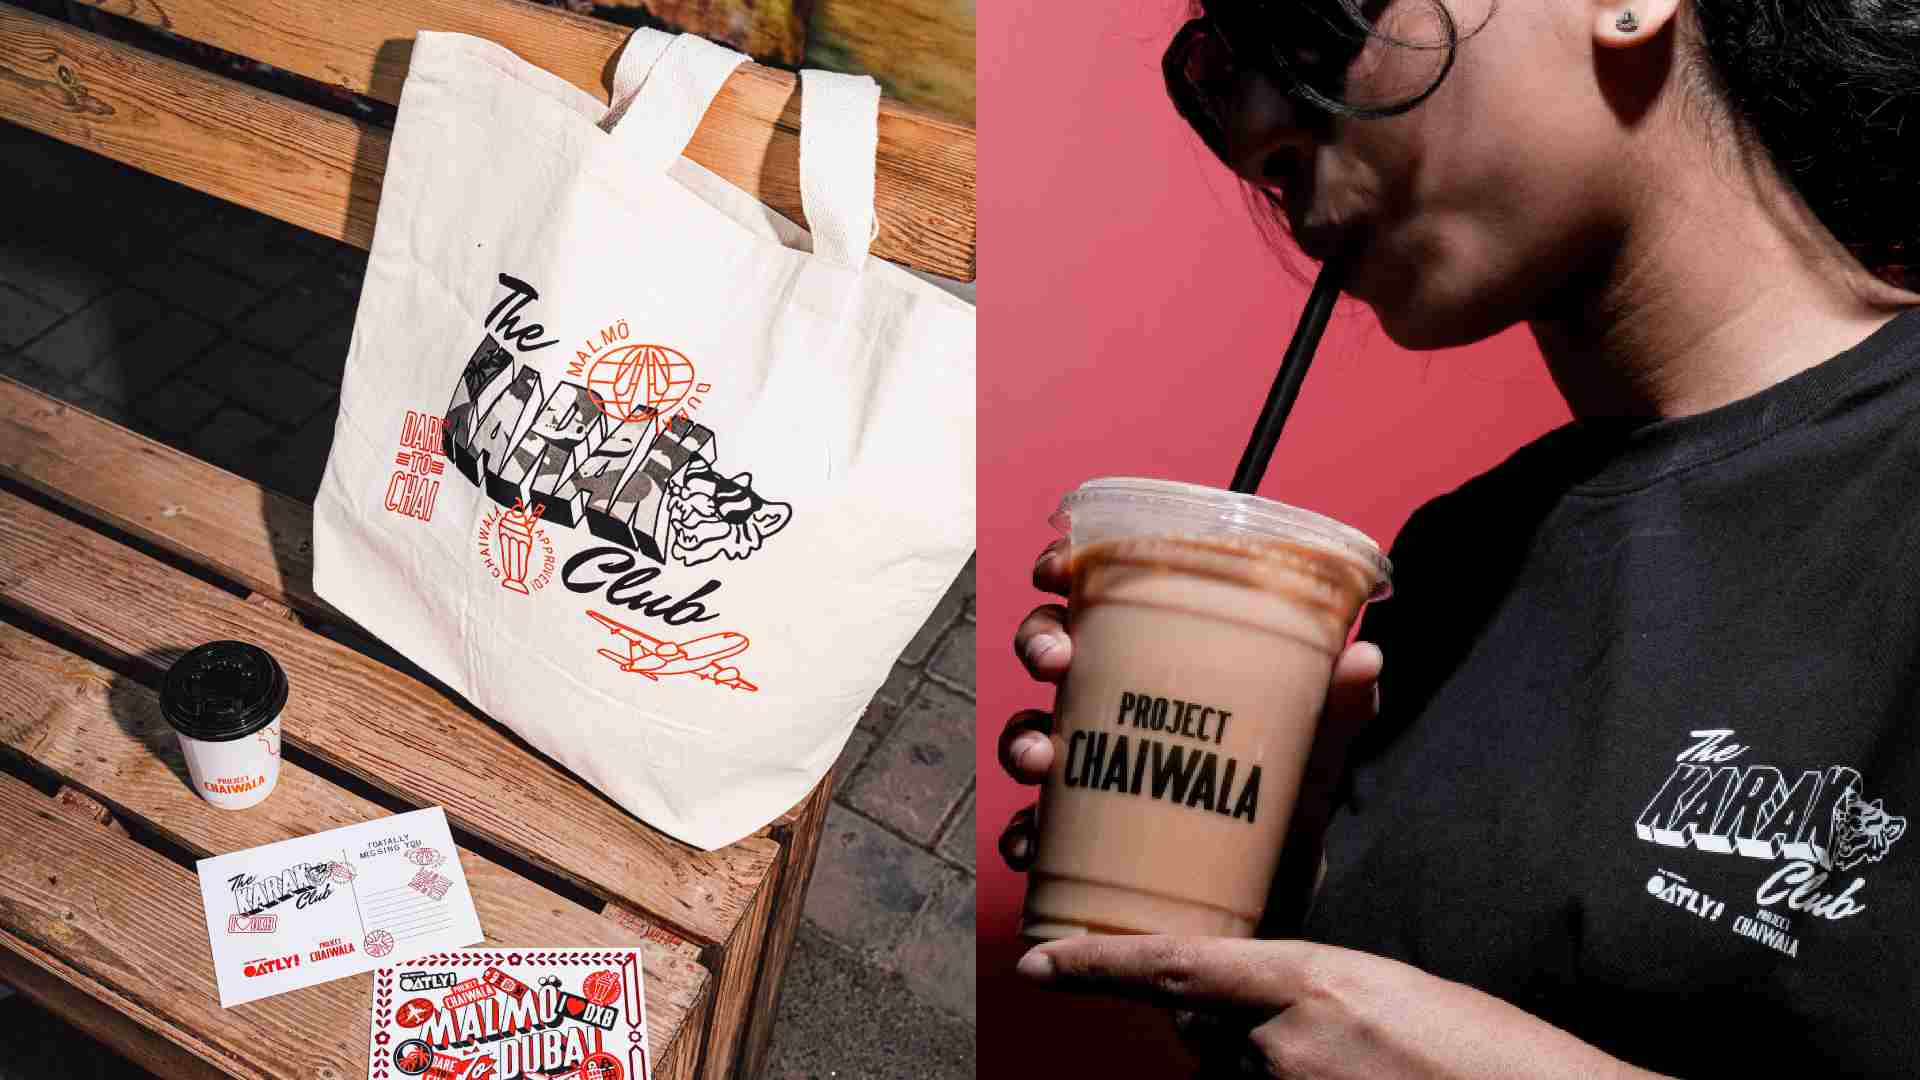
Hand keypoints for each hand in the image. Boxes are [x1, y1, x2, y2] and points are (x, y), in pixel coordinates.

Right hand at [995, 538, 1385, 875]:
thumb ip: (1337, 712)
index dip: (1066, 570)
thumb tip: (1367, 656)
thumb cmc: (1283, 815)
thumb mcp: (1314, 760)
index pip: (1101, 597)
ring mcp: (1090, 773)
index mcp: (1159, 667)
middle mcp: (1114, 712)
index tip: (1057, 570)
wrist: (1269, 912)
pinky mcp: (1078, 842)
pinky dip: (1020, 833)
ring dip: (1018, 739)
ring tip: (1042, 760)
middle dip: (1037, 642)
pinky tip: (1030, 842)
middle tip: (1054, 660)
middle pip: (1051, 652)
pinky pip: (1030, 829)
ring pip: (1028, 734)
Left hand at [1016, 935, 1660, 1079]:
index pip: (1175, 965)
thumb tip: (1254, 1007)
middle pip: (1201, 1032)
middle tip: (1306, 1038)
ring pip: (1232, 1077)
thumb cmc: (1488, 1055)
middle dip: (1221, 1028)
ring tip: (1355, 1070)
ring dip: (1261, 1071)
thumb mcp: (1392, 994)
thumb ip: (1306, 992)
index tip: (1037, 962)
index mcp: (1312, 979)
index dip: (1096, 964)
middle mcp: (1286, 1044)